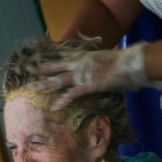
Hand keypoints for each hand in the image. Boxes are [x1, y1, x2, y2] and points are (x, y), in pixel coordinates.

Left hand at [30, 43, 150, 108]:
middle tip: (29, 69)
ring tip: (33, 88)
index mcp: (87, 56)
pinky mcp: (89, 85)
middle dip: (42, 68)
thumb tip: (112, 69)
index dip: (54, 57)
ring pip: (59, 79)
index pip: (67, 56)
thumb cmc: (129, 62)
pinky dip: (63, 100)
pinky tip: (54, 106)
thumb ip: (108, 65)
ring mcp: (84, 73)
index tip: (43, 57)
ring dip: (45, 84)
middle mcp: (82, 63)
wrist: (133, 62)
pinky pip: (72, 94)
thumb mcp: (114, 60)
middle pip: (57, 66)